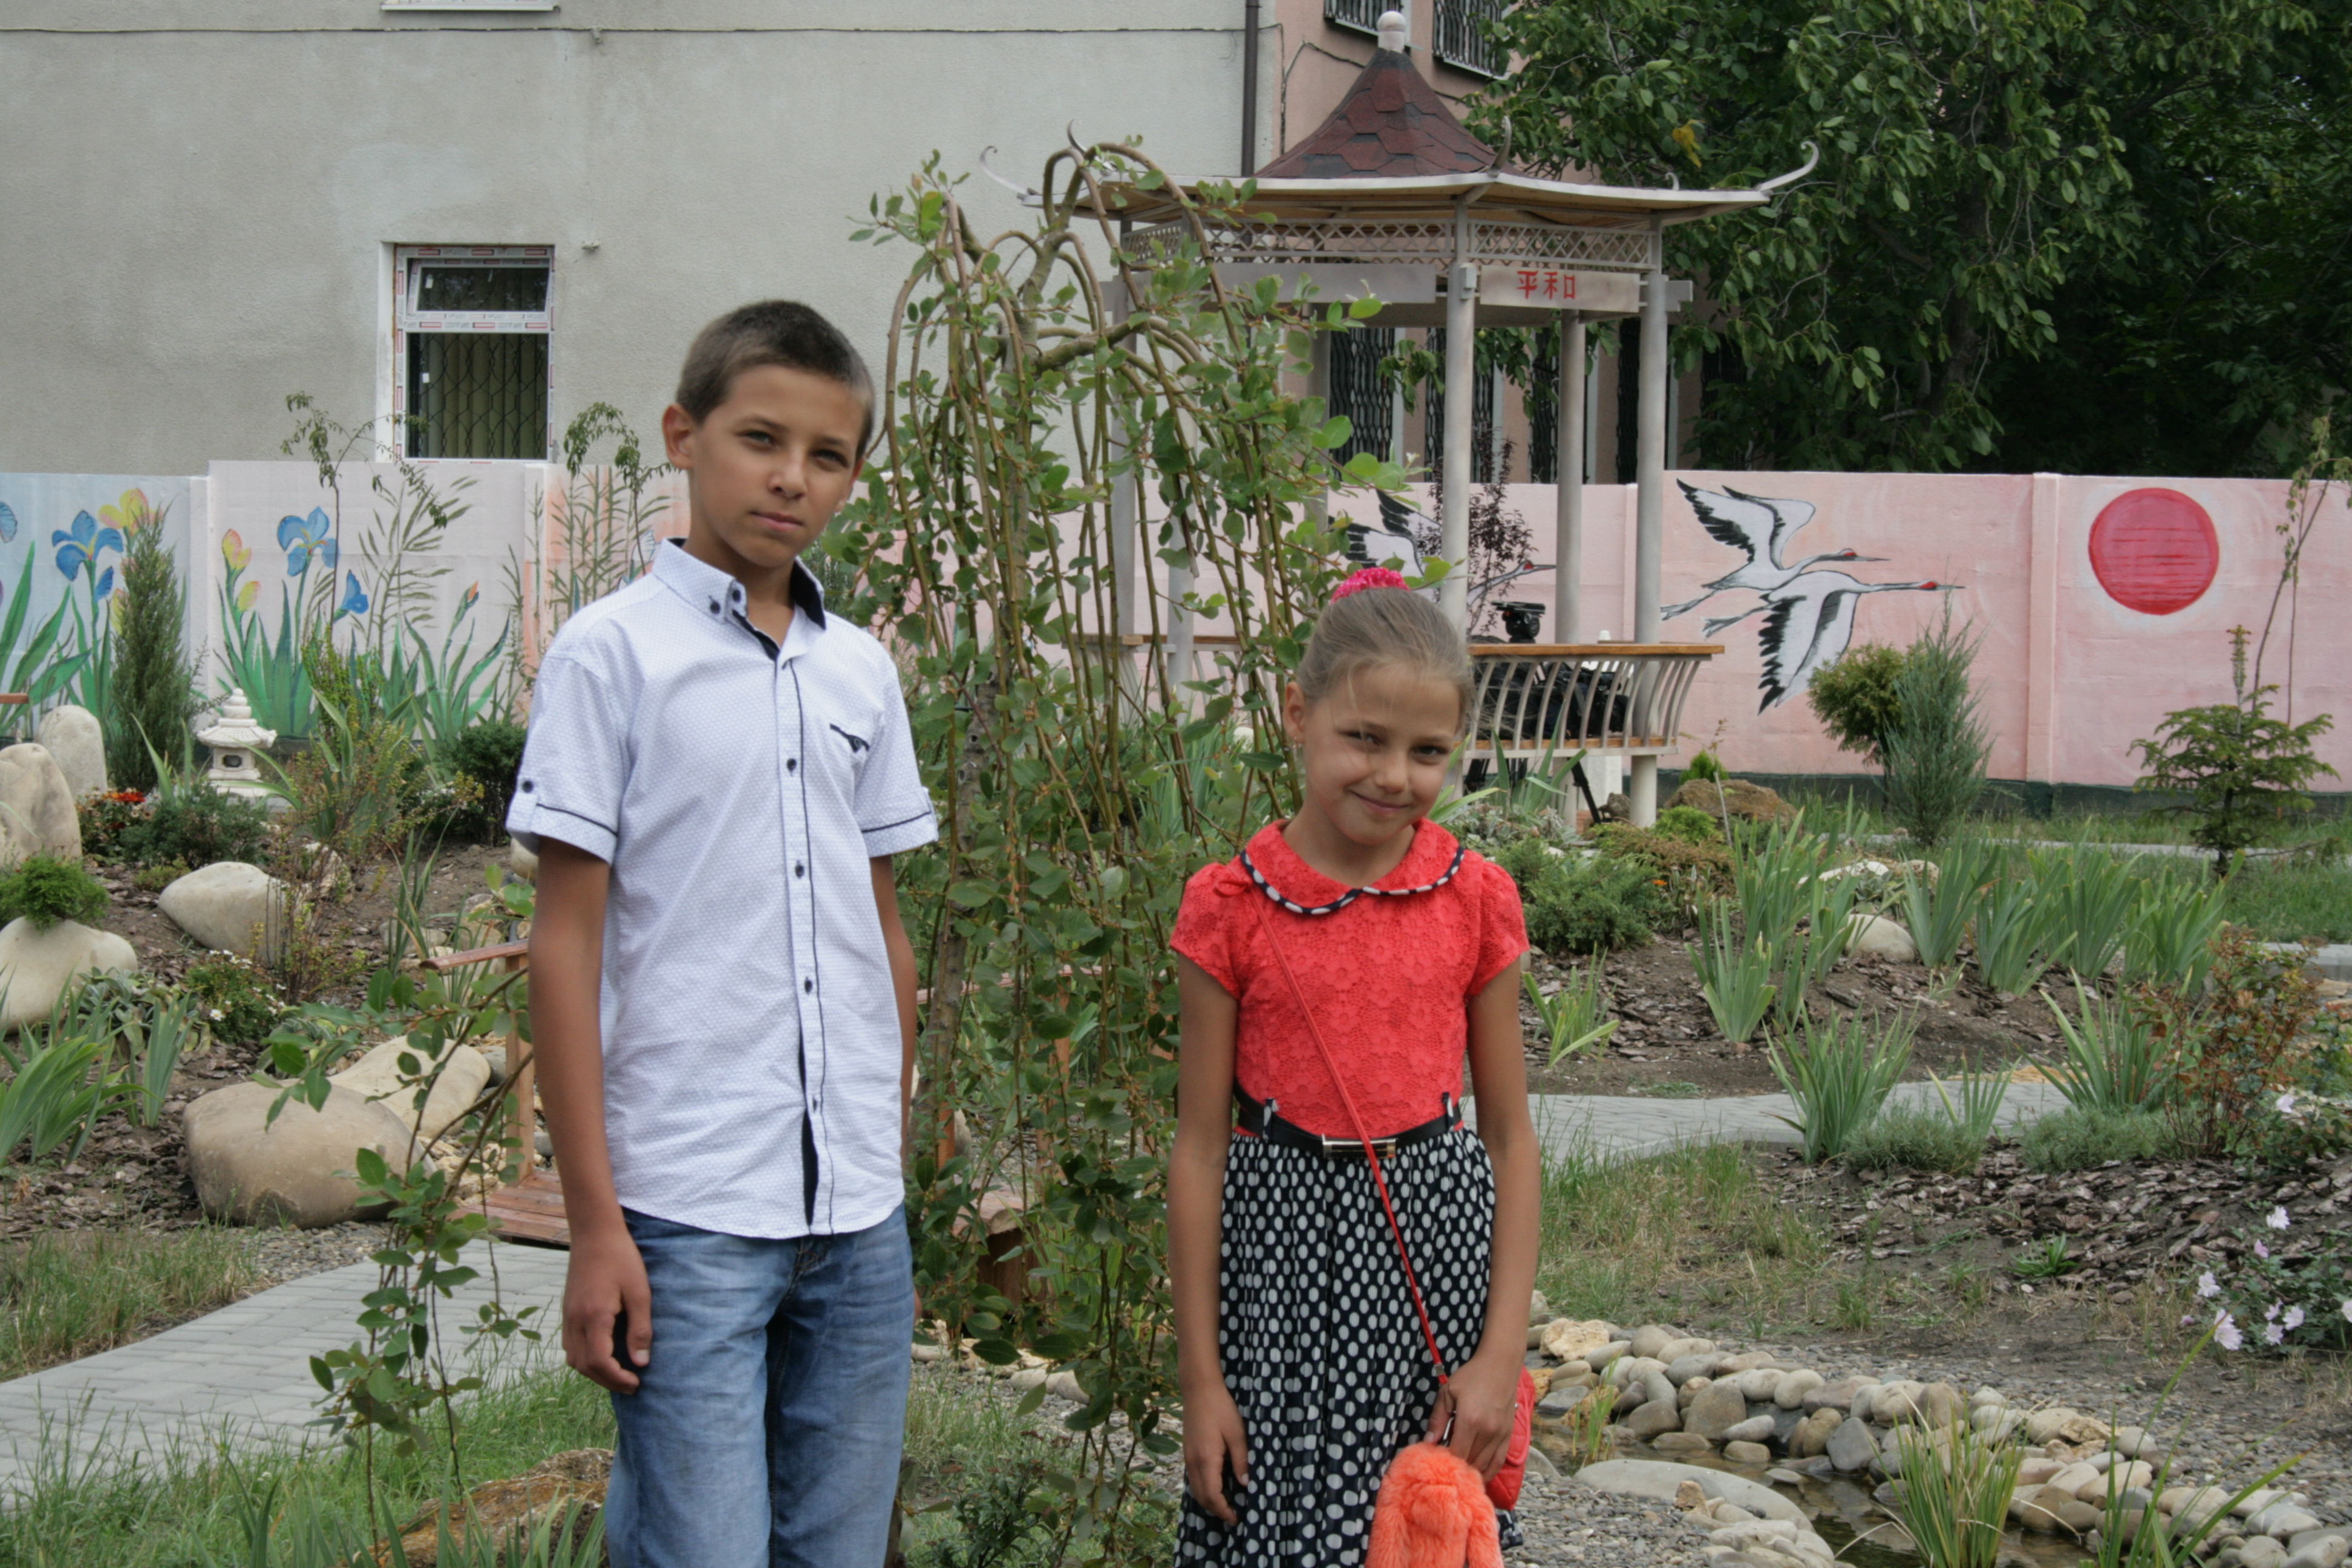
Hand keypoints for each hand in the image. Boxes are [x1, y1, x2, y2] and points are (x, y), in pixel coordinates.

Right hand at [563, 1228, 651, 1393]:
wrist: (595, 1234)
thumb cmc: (621, 1259)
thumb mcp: (640, 1292)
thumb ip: (640, 1329)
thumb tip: (642, 1362)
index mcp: (594, 1317)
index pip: (599, 1362)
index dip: (617, 1378)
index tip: (636, 1382)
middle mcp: (575, 1320)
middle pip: (584, 1366)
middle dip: (607, 1381)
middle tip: (631, 1384)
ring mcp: (567, 1316)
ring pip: (573, 1359)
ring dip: (594, 1372)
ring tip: (618, 1373)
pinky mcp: (567, 1311)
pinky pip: (570, 1346)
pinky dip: (585, 1358)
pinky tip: (603, 1354)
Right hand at [1181, 1379, 1248, 1524]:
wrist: (1199, 1389)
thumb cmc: (1221, 1408)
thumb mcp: (1237, 1433)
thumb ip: (1241, 1460)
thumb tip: (1245, 1484)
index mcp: (1206, 1459)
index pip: (1212, 1496)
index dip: (1223, 1510)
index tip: (1236, 1518)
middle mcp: (1193, 1462)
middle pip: (1201, 1497)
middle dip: (1215, 1510)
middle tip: (1232, 1516)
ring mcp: (1187, 1457)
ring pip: (1195, 1489)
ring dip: (1208, 1501)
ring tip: (1225, 1505)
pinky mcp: (1187, 1452)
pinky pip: (1193, 1479)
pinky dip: (1203, 1489)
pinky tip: (1215, 1486)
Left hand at [1427, 1353, 1520, 1478]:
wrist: (1501, 1365)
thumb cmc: (1471, 1376)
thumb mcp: (1448, 1393)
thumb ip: (1437, 1419)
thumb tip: (1427, 1442)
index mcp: (1470, 1421)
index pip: (1457, 1454)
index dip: (1445, 1461)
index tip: (1436, 1461)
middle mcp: (1487, 1432)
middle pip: (1470, 1462)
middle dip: (1457, 1468)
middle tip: (1445, 1467)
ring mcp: (1500, 1436)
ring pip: (1484, 1465)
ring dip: (1471, 1471)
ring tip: (1459, 1472)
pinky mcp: (1508, 1436)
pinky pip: (1498, 1462)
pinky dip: (1488, 1472)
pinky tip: (1479, 1476)